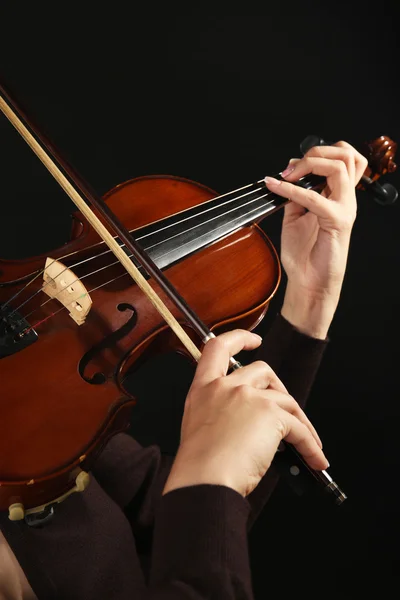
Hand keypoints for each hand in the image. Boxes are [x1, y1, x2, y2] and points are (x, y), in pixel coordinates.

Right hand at [162, 329, 327, 497]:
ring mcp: (248, 397)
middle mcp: (225, 387)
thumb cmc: (199, 464)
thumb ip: (219, 411)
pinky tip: (313, 457)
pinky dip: (310, 444)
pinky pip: (298, 428)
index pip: (218, 348)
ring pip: (285, 399)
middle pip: (262, 370)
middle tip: (284, 410)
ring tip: (307, 443)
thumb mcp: (199, 426)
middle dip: (278, 388)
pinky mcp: (270, 414)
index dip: (239, 338)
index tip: (254, 340)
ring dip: (300, 422)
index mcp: (203, 389)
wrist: (204, 480)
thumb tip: (246, 421)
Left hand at [264, 141, 366, 338]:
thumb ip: (295, 196)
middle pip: (347, 155)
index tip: (289, 167)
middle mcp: (345, 199)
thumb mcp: (295, 217)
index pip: (343, 158)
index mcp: (338, 196)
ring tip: (288, 175)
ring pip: (341, 166)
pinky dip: (291, 190)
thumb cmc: (304, 254)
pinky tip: (276, 188)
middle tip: (292, 167)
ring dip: (309, 164)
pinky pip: (315, 198)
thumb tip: (285, 175)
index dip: (317, 153)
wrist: (308, 283)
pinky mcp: (338, 222)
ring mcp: (345, 209)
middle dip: (317, 151)